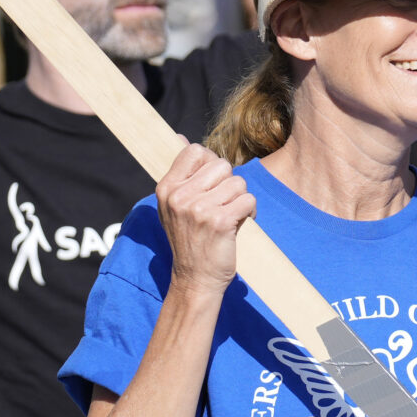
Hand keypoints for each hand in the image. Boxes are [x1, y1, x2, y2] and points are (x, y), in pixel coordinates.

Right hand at [160, 146, 252, 298]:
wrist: (195, 279)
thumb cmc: (189, 240)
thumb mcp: (173, 205)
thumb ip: (179, 173)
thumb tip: (179, 137)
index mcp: (167, 188)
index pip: (195, 151)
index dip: (210, 164)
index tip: (211, 184)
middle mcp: (179, 196)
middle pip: (222, 165)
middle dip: (229, 184)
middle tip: (222, 205)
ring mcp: (198, 209)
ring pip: (238, 183)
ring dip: (240, 200)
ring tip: (230, 217)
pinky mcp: (220, 221)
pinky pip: (248, 200)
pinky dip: (250, 213)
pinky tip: (239, 225)